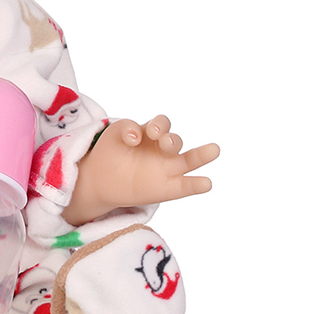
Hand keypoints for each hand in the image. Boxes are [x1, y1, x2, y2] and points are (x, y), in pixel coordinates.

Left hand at [64, 115, 219, 225]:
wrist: (100, 179)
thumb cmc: (110, 151)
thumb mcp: (114, 134)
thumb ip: (126, 128)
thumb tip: (137, 136)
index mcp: (152, 133)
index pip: (162, 124)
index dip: (157, 126)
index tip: (139, 136)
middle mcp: (164, 149)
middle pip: (175, 141)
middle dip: (171, 140)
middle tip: (163, 142)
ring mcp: (168, 169)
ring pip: (191, 160)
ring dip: (203, 154)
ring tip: (214, 149)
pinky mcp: (169, 189)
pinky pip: (186, 186)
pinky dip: (197, 185)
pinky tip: (206, 183)